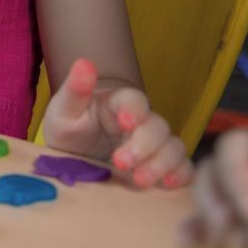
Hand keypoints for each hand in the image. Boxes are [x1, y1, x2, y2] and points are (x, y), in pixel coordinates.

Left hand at [40, 57, 191, 189]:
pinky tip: (167, 185)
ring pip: (174, 147)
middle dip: (143, 146)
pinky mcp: (162, 165)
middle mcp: (142, 121)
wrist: (71, 156)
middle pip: (157, 127)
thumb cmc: (68, 128)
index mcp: (118, 102)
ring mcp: (155, 143)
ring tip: (138, 181)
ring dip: (161, 164)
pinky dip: (181, 175)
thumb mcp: (63, 110)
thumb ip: (75, 90)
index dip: (134, 110)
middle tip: (120, 162)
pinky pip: (184, 167)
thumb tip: (84, 62)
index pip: (135, 100)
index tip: (125, 123)